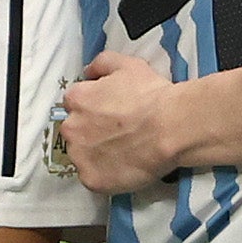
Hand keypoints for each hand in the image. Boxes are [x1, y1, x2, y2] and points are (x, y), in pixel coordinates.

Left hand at [57, 45, 179, 192]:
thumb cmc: (151, 95)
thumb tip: (88, 71)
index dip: (93, 108)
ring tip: (122, 152)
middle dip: (91, 132)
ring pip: (82, 156)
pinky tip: (123, 167)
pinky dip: (104, 175)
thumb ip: (101, 63)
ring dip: (96, 154)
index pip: (75, 104)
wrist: (170, 127)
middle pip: (75, 131)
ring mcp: (80, 156)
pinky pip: (92, 178)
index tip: (109, 114)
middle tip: (118, 133)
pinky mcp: (91, 179)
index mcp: (76, 99)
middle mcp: (71, 127)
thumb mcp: (127, 65)